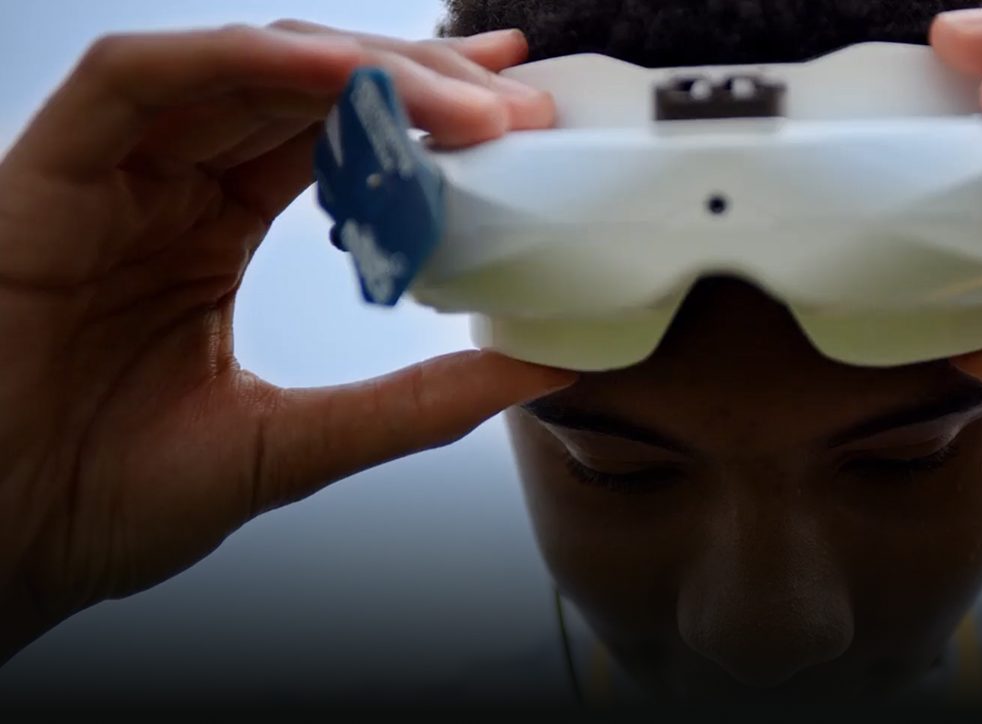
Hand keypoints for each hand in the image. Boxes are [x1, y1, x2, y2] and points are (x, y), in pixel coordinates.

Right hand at [0, 23, 574, 661]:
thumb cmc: (107, 500)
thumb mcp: (296, 446)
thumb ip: (414, 404)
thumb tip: (537, 367)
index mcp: (210, 231)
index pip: (332, 136)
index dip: (424, 109)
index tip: (518, 107)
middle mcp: (164, 186)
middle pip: (302, 88)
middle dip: (414, 81)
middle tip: (514, 100)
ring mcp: (108, 174)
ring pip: (240, 68)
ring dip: (357, 69)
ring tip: (461, 101)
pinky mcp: (46, 173)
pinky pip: (139, 80)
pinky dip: (241, 63)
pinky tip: (335, 75)